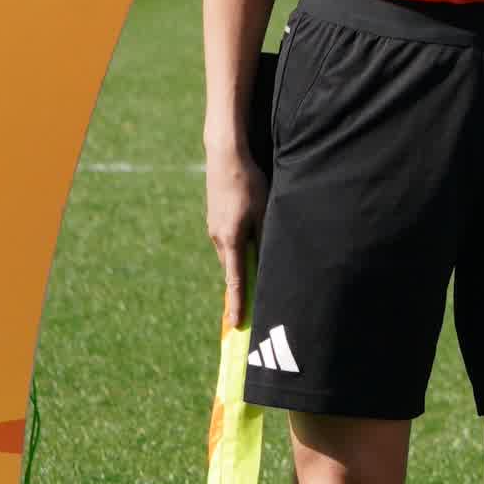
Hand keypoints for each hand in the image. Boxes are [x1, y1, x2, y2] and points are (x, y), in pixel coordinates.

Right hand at [204, 146, 266, 327]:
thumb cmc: (249, 183)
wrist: (225, 158)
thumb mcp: (264, 210)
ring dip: (241, 268)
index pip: (235, 279)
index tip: (236, 324)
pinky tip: (248, 249)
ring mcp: (214, 229)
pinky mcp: (215, 221)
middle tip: (249, 310)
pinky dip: (237, 252)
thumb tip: (269, 259)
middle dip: (241, 289)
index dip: (237, 303)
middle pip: (233, 270)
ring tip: (253, 280)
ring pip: (231, 256)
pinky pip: (228, 243)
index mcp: (230, 239)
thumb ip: (266, 236)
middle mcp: (218, 238)